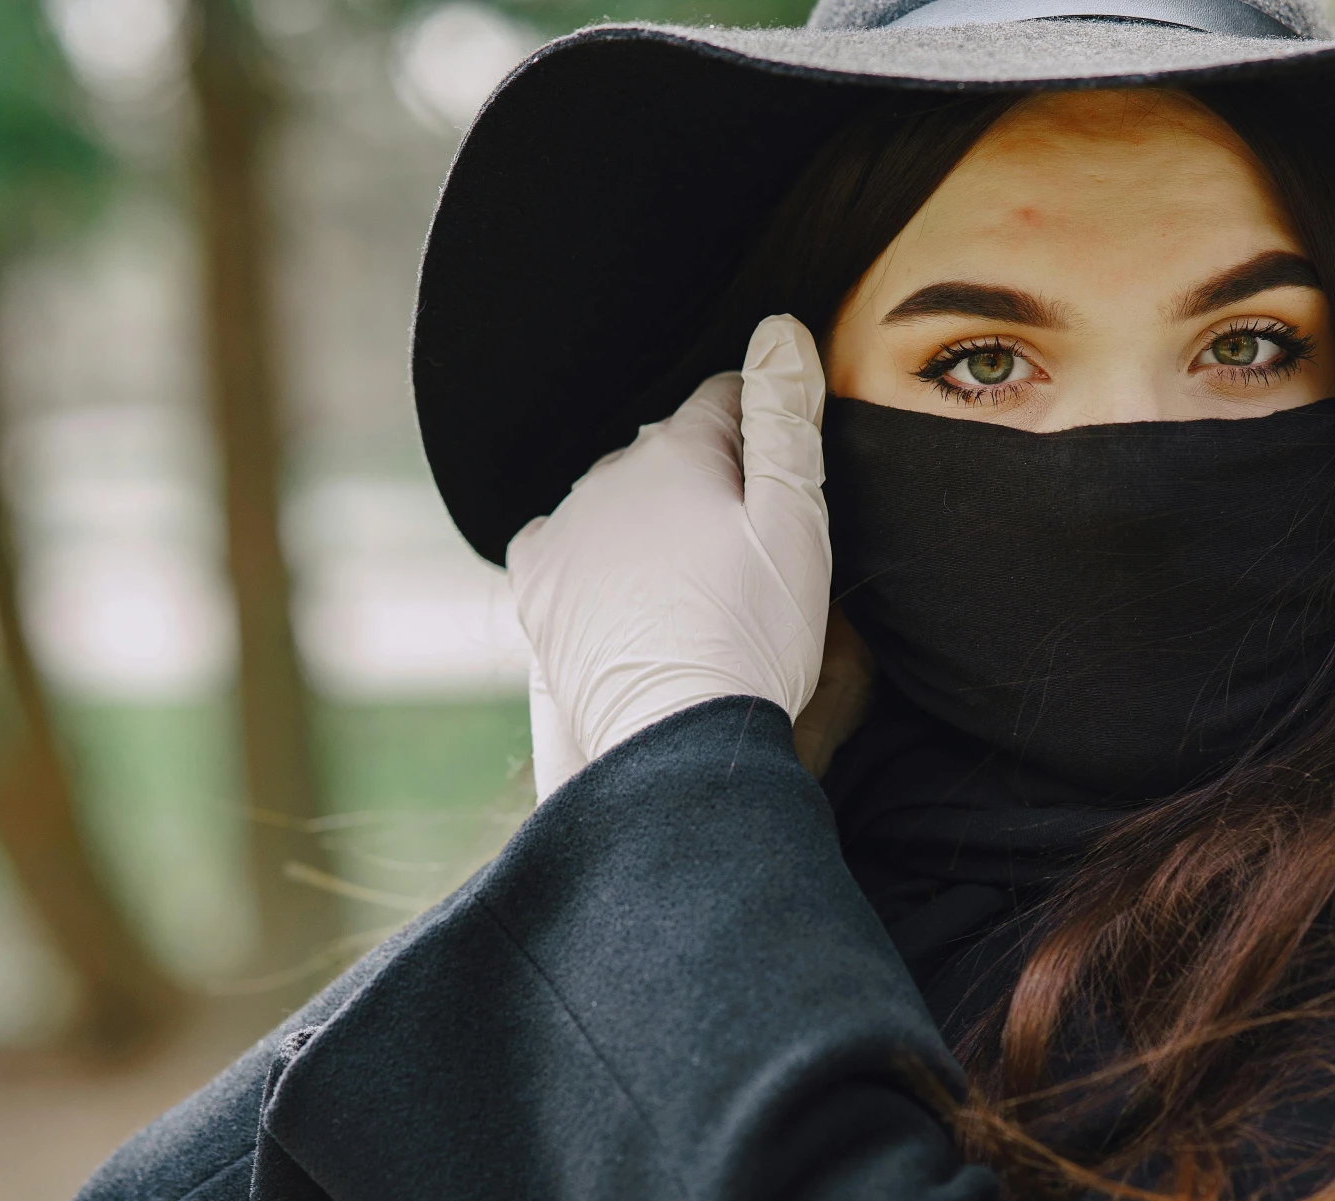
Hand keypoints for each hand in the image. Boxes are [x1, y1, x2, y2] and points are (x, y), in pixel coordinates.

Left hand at [511, 315, 829, 799]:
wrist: (679, 736)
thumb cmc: (757, 632)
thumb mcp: (797, 521)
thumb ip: (787, 420)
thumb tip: (779, 330)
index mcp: (677, 449)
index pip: (726, 399)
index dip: (763, 432)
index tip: (782, 485)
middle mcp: (608, 474)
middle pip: (668, 450)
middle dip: (705, 478)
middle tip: (744, 548)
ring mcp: (565, 529)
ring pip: (616, 497)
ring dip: (650, 518)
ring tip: (691, 581)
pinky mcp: (537, 586)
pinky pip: (561, 543)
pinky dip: (592, 555)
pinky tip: (624, 589)